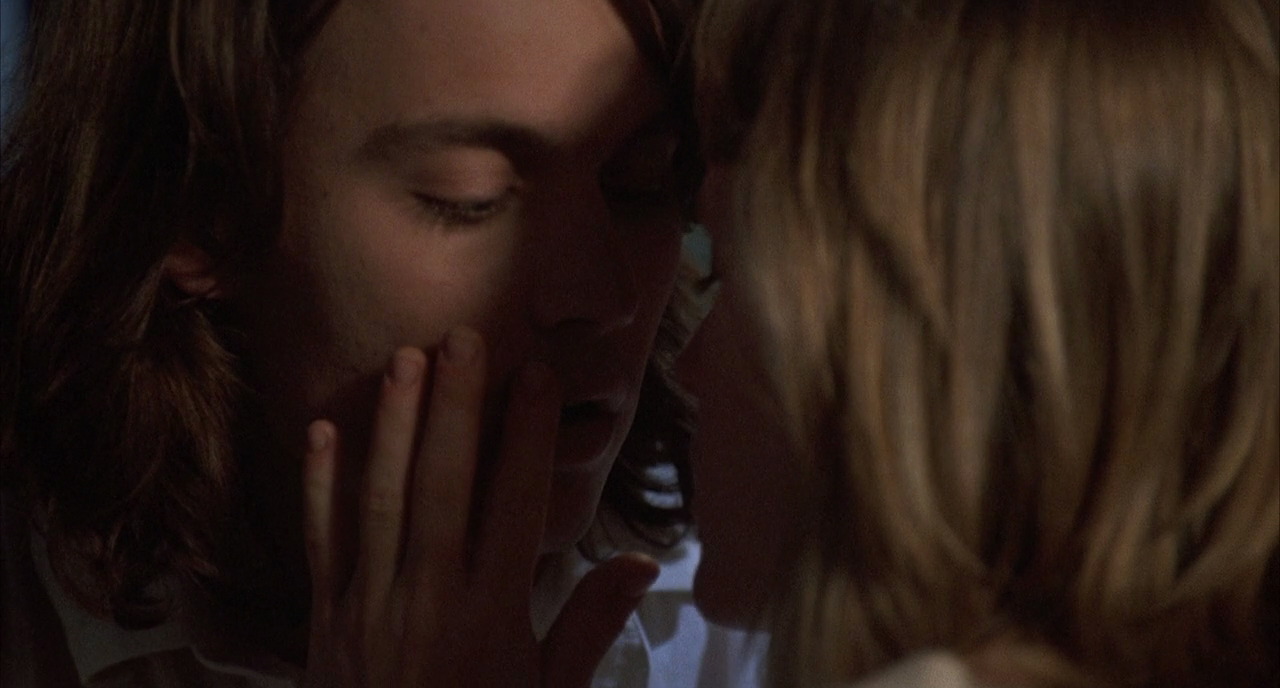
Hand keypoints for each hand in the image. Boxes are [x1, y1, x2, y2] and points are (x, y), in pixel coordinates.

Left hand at [300, 328, 659, 686]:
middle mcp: (429, 597)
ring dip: (395, 426)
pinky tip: (324, 430)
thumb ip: (588, 626)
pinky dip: (320, 485)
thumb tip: (639, 563)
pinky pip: (321, 540)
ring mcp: (369, 604)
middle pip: (445, 485)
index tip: (535, 376)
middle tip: (466, 337)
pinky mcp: (324, 619)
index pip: (513, 505)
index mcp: (491, 615)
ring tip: (406, 359)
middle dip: (457, 407)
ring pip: (382, 499)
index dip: (527, 436)